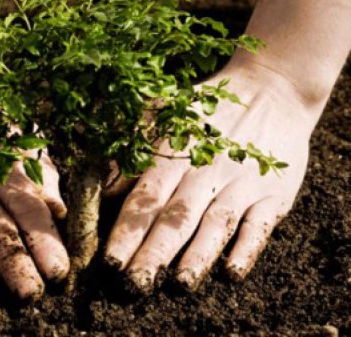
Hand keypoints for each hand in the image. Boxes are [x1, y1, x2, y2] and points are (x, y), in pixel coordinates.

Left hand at [104, 64, 315, 291]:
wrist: (269, 91)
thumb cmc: (205, 108)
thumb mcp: (162, 114)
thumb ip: (132, 148)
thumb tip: (104, 186)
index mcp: (174, 156)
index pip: (145, 200)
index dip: (127, 231)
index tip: (110, 262)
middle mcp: (205, 172)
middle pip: (176, 218)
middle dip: (154, 253)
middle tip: (136, 285)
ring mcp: (241, 184)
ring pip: (215, 224)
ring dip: (198, 255)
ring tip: (181, 284)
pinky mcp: (272, 193)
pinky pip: (259, 224)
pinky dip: (247, 248)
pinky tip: (233, 272)